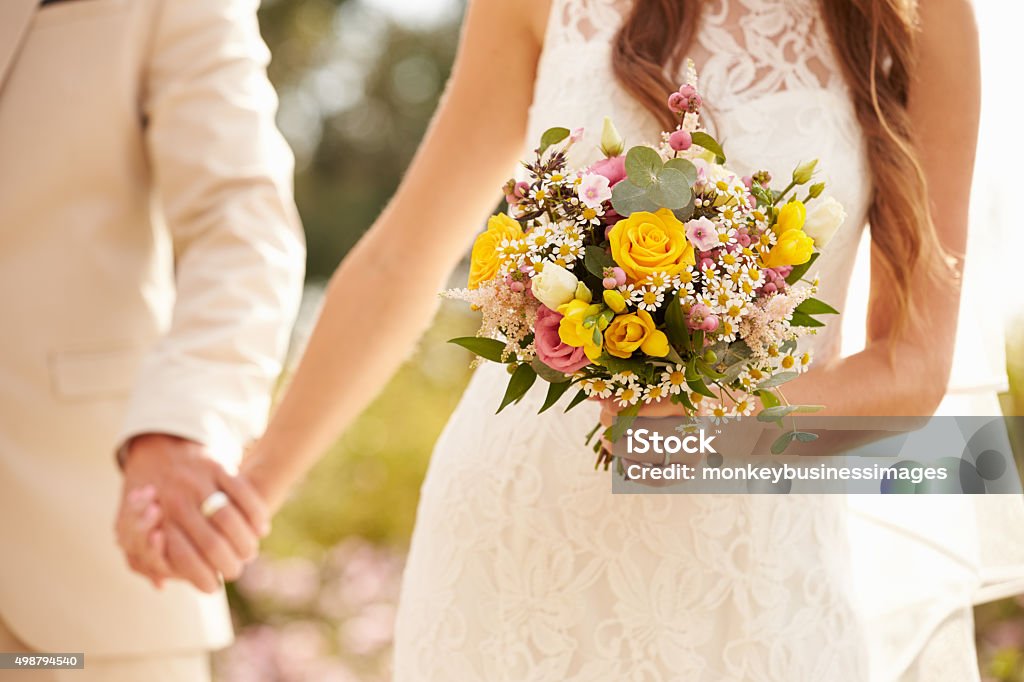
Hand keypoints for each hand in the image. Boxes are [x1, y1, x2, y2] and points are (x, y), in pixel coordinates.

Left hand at [116, 434, 268, 592]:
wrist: (157, 445)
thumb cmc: (146, 495)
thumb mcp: (131, 524)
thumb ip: (142, 556)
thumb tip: (160, 584)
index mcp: (156, 520)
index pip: (185, 560)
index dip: (203, 579)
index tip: (213, 586)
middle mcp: (178, 501)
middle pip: (212, 545)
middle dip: (230, 565)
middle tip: (235, 570)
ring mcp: (199, 482)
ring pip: (231, 520)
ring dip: (246, 543)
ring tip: (249, 552)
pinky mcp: (218, 465)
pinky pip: (244, 493)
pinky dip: (256, 514)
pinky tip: (261, 529)